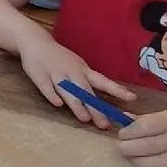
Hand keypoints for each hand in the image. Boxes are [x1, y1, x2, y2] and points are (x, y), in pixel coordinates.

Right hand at [19, 35, 135, 127]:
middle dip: (95, 107)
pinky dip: (52, 95)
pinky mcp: (39, 76)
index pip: (103, 81)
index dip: (117, 90)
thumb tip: (103, 101)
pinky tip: (58, 105)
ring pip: (67, 90)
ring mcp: (55, 73)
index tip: (131, 98)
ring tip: (84, 118)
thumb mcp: (77, 66)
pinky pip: (46, 87)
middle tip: (104, 124)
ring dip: (76, 103)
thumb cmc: (59, 58)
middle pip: (85, 91)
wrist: (35, 42)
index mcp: (83, 70)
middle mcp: (72, 72)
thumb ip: (88, 82)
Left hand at [116, 109, 166, 166]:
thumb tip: (123, 120)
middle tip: (122, 150)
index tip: (122, 136)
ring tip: (135, 160)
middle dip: (129, 149)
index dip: (128, 132)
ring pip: (159, 165)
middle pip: (148, 147)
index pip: (144, 126)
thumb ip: (149, 120)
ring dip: (142, 164)